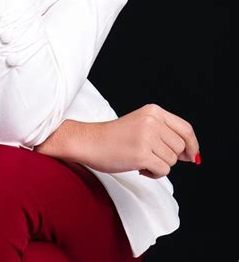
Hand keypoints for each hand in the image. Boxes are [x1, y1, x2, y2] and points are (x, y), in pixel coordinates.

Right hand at [72, 104, 199, 179]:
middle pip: (180, 147)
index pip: (185, 129)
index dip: (192, 144)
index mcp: (154, 111)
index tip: (191, 156)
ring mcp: (147, 137)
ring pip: (172, 161)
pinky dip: (153, 173)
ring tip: (140, 158)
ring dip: (159, 165)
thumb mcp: (142, 124)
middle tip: (149, 154)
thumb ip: (166, 134)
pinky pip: (163, 171)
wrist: (90, 141)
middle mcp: (152, 121)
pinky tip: (138, 166)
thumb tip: (192, 155)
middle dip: (169, 156)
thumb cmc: (115, 136)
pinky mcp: (141, 154)